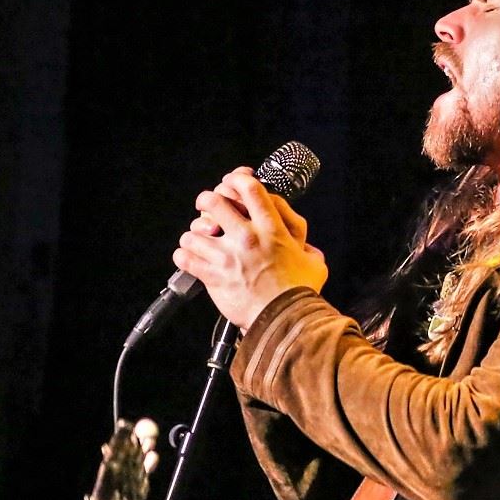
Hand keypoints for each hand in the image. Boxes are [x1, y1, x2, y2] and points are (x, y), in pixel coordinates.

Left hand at [172, 167, 327, 331]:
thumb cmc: (299, 292)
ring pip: (193, 231)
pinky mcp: (212, 276)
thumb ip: (307, 248)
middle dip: (207, 201)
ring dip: (194, 235)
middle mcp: (247, 237)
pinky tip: (192, 259)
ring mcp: (227, 256)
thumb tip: (306, 247)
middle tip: (207, 206)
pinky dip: (185, 257)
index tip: (232, 182)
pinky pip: (184, 258)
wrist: (284, 319)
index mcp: (272, 229)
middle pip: (213, 201)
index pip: (249, 188)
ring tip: (200, 241)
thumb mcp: (314, 262)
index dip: (236, 179)